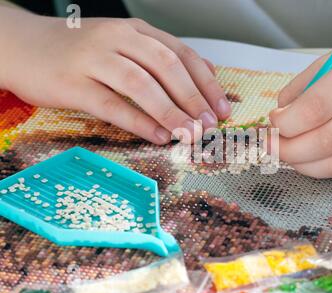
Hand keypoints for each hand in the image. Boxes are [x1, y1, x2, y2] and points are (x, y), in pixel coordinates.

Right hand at [0, 11, 230, 143]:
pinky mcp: (73, 83)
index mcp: (135, 30)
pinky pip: (111, 104)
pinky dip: (138, 122)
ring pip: (141, 84)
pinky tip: (158, 136)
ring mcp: (93, 58)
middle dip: (194, 99)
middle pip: (166, 67)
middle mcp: (117, 39)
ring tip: (189, 134)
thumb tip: (207, 73)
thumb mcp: (125, 44)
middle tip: (209, 125)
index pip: (181, 54)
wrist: (23, 46)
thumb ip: (163, 56)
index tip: (222, 109)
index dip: (206, 83)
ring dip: (170, 112)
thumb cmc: (80, 51)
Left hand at [270, 22, 331, 177]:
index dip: (286, 123)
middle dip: (290, 150)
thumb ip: (308, 83)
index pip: (316, 108)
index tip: (273, 123)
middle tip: (274, 146)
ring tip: (291, 157)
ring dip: (307, 166)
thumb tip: (281, 112)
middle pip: (327, 140)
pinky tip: (317, 159)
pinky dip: (330, 167)